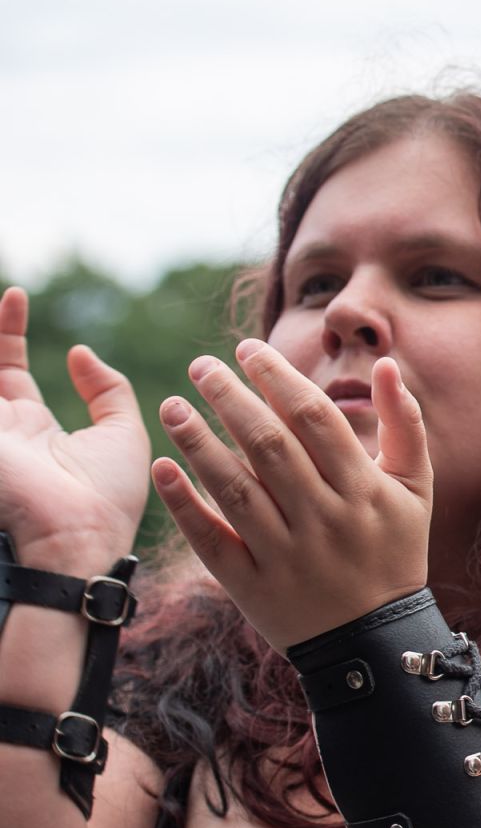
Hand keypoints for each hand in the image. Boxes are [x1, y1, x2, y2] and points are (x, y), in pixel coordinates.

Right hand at [0, 287, 149, 570]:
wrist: (79, 538)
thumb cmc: (107, 497)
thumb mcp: (121, 435)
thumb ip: (108, 391)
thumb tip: (79, 352)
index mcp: (31, 429)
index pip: (8, 370)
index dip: (8, 330)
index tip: (17, 293)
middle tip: (2, 290)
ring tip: (0, 295)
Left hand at [149, 339, 431, 649]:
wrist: (373, 642)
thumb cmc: (394, 550)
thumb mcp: (415, 488)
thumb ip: (405, 423)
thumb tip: (386, 363)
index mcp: (364, 490)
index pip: (315, 419)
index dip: (279, 378)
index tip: (249, 349)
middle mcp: (324, 519)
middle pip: (270, 446)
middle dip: (231, 399)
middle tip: (201, 366)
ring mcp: (286, 555)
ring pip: (235, 488)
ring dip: (198, 443)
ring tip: (172, 406)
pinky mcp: (252, 587)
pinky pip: (212, 540)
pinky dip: (185, 505)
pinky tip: (163, 469)